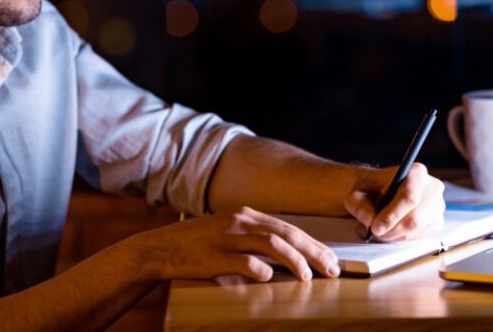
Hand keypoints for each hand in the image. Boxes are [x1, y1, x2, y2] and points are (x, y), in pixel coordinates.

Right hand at [128, 206, 339, 281]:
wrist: (160, 248)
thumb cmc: (197, 244)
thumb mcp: (228, 231)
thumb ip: (253, 237)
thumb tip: (287, 252)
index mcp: (246, 215)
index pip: (288, 227)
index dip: (312, 243)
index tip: (330, 258)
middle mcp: (240, 221)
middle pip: (286, 234)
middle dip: (313, 251)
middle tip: (331, 269)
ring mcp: (228, 237)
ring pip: (271, 244)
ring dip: (295, 260)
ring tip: (308, 276)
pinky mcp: (215, 255)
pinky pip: (244, 262)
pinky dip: (261, 270)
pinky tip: (270, 278)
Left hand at [344, 162, 444, 241]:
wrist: (380, 191)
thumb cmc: (371, 189)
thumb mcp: (358, 192)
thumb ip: (359, 204)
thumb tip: (369, 220)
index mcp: (416, 172)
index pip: (409, 196)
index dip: (392, 215)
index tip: (375, 227)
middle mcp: (432, 188)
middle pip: (414, 217)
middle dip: (391, 230)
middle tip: (374, 234)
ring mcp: (437, 207)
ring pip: (415, 230)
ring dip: (393, 235)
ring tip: (376, 232)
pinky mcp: (436, 222)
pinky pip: (418, 237)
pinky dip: (400, 238)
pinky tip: (388, 231)